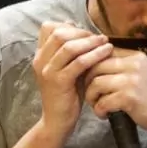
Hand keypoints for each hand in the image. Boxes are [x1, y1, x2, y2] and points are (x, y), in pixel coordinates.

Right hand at [33, 22, 112, 139]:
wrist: (57, 121)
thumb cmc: (66, 94)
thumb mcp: (66, 68)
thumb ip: (71, 52)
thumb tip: (82, 31)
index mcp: (40, 55)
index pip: (49, 27)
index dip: (69, 26)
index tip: (86, 33)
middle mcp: (40, 60)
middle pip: (59, 33)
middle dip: (82, 33)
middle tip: (99, 37)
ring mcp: (48, 71)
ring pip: (69, 47)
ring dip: (90, 42)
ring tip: (106, 42)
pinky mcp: (59, 82)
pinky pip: (78, 63)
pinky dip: (94, 55)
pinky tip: (106, 53)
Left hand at [82, 48, 146, 131]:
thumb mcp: (139, 73)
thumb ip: (120, 66)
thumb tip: (91, 62)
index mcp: (135, 56)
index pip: (103, 52)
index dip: (91, 65)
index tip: (89, 78)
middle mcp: (133, 65)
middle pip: (96, 66)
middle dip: (87, 82)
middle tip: (90, 94)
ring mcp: (132, 81)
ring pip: (96, 83)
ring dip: (91, 97)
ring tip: (96, 105)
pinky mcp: (129, 98)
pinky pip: (102, 102)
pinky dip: (99, 110)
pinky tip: (104, 114)